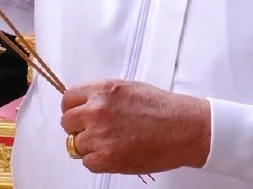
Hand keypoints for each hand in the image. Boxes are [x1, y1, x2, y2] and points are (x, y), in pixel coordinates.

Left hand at [60, 79, 209, 175]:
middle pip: (67, 123)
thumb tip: (83, 106)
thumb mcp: (126, 89)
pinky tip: (115, 154)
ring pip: (76, 145)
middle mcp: (96, 110)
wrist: (184, 128)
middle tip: (94, 132)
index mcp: (101, 90)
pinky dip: (98, 162)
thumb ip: (101, 97)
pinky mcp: (108, 157)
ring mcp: (100, 135)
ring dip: (90, 146)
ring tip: (111, 143)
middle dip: (78, 128)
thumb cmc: (162, 108)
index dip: (73, 109)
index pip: (67, 100)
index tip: (79, 116)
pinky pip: (88, 163)